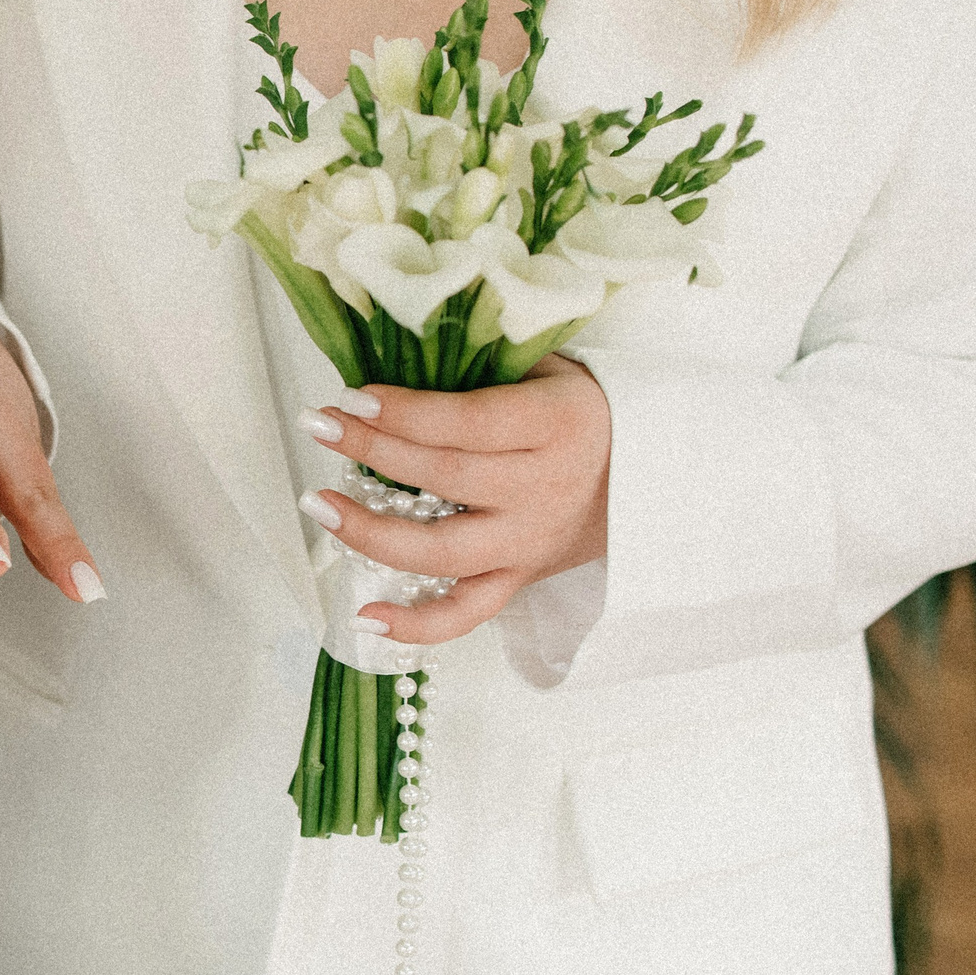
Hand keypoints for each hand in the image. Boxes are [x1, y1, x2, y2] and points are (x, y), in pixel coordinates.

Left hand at [299, 353, 610, 644]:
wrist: (654, 474)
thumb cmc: (585, 411)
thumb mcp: (550, 366)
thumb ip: (485, 362)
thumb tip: (397, 348)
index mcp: (555, 425)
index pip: (467, 422)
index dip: (405, 412)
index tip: (354, 397)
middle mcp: (543, 489)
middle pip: (446, 478)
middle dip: (373, 450)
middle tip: (322, 425)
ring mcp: (528, 541)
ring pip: (444, 552)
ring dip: (373, 533)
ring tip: (321, 505)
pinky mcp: (519, 579)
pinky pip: (466, 614)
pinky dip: (416, 626)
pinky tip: (366, 618)